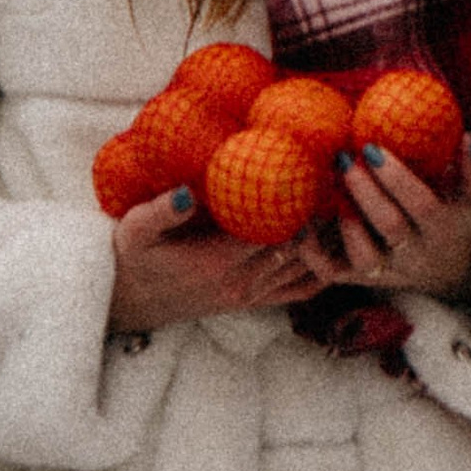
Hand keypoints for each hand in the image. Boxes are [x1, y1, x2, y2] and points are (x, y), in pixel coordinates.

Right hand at [108, 188, 325, 333]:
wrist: (129, 301)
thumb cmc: (133, 257)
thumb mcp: (135, 230)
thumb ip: (160, 211)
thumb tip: (187, 192)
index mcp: (217, 261)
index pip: (273, 231)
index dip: (296, 202)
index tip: (313, 169)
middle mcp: (240, 281)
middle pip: (296, 247)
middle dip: (317, 213)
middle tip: (335, 176)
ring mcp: (249, 295)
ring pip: (304, 267)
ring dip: (325, 238)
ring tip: (341, 201)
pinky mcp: (252, 301)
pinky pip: (299, 290)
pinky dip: (322, 269)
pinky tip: (335, 244)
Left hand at [311, 134, 470, 300]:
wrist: (447, 273)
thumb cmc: (453, 219)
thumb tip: (469, 137)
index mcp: (443, 229)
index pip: (422, 206)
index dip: (398, 180)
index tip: (372, 148)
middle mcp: (416, 254)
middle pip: (391, 227)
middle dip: (365, 192)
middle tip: (344, 159)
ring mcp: (388, 270)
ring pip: (365, 259)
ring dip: (346, 227)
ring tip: (330, 193)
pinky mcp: (362, 279)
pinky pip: (334, 274)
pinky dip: (314, 255)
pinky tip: (301, 227)